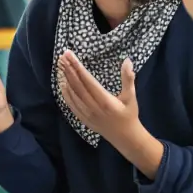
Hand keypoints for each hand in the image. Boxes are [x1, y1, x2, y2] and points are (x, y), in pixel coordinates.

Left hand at [58, 52, 164, 174]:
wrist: (125, 137)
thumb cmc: (129, 115)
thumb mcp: (131, 96)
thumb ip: (128, 79)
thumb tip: (127, 60)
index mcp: (105, 101)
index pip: (87, 81)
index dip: (78, 67)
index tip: (70, 55)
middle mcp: (93, 107)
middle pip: (77, 86)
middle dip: (69, 70)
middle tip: (62, 56)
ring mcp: (86, 114)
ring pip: (72, 95)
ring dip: (65, 79)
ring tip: (61, 66)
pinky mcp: (83, 119)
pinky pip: (71, 105)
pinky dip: (65, 93)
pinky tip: (62, 84)